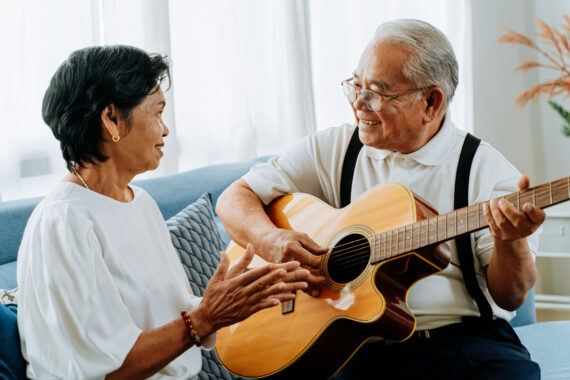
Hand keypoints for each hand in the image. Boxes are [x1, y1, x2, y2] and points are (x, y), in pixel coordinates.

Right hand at [191, 244, 309, 336]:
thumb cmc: (211, 297)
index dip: (262, 270)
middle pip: (260, 283)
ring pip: (262, 295)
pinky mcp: (246, 312)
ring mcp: (244, 303)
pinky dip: (269, 304)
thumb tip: (223, 251)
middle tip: (286, 270)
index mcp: (234, 283)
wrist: (207, 317)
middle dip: (274, 276)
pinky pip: (260, 307)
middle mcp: (241, 293)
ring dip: (275, 290)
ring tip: (286, 285)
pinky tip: (279, 302)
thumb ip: (223, 265)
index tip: (273, 264)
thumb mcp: (215, 279)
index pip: (251, 275)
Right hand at [259, 229, 327, 294]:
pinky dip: (298, 290)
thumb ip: (313, 245)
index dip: (320, 265)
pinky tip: (305, 293)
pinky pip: (288, 284)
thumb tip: (326, 251)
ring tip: (317, 292)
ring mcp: (279, 269)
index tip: (329, 269)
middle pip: (301, 273)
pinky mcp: (276, 275)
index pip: (309, 260)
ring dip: (306, 289)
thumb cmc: (287, 238)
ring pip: (295, 282)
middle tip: (324, 281)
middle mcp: (284, 260)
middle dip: (314, 280)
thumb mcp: (301, 237)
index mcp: (292, 249)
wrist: (267, 241)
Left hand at [483, 174, 545, 240]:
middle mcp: (526, 229)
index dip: (532, 212)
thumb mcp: (525, 199)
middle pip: (518, 221)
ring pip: (503, 223)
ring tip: (493, 200)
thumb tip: (524, 176)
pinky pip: (492, 224)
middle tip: (501, 200)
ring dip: (496, 210)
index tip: (526, 205)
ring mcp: (512, 233)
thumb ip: (524, 188)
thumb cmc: (520, 211)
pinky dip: (488, 214)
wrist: (512, 230)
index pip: (537, 217)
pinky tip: (486, 205)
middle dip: (508, 210)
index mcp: (536, 220)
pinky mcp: (499, 234)